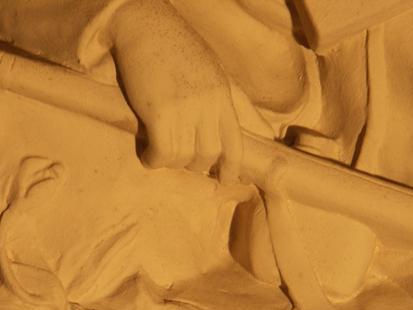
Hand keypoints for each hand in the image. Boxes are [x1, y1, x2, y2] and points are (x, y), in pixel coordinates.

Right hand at [109, 0, 242, 181]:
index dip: (232, 168)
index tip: (226, 180)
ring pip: (184, 157)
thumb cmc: (179, 49)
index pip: (236, 143)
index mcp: (223, 97)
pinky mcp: (159, 112)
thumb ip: (239, 104)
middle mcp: (208, 105)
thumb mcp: (217, 73)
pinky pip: (163, 152)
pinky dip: (154, 159)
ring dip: (171, 161)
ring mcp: (185, 109)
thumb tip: (268, 132)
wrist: (144, 25)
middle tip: (181, 159)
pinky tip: (148, 154)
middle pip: (208, 155)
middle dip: (195, 164)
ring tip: (161, 152)